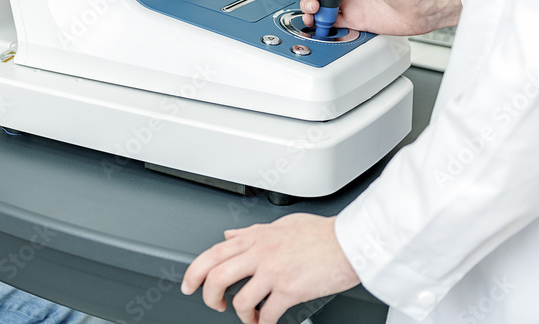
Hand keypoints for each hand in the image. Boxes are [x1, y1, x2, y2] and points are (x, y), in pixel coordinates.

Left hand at [181, 214, 359, 323]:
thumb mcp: (280, 224)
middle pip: (216, 276)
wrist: (350, 243)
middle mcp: (260, 253)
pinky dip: (263, 323)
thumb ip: (252, 231)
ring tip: (249, 317)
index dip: (194, 271)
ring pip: (238, 299)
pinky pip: (266, 313)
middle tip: (213, 304)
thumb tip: (230, 235)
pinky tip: (267, 323)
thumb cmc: (321, 233)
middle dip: (208, 296)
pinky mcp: (290, 290)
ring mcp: (273, 272)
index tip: (189, 284)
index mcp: (255, 237)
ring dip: (240, 314)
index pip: (212, 253)